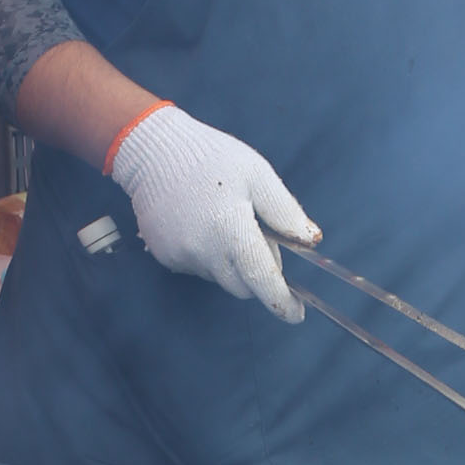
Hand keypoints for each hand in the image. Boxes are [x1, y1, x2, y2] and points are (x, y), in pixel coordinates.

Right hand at [109, 104, 317, 321]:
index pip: (262, 280)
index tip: (297, 313)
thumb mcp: (258, 175)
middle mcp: (204, 251)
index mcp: (232, 230)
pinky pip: (196, 268)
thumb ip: (285, 211)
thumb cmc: (212, 157)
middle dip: (256, 273)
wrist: (153, 151)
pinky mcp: (165, 256)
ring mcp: (181, 256)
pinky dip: (206, 255)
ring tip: (222, 219)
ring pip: (219, 277)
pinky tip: (200, 223)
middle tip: (257, 234)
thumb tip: (311, 240)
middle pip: (242, 286)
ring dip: (229, 261)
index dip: (282, 302)